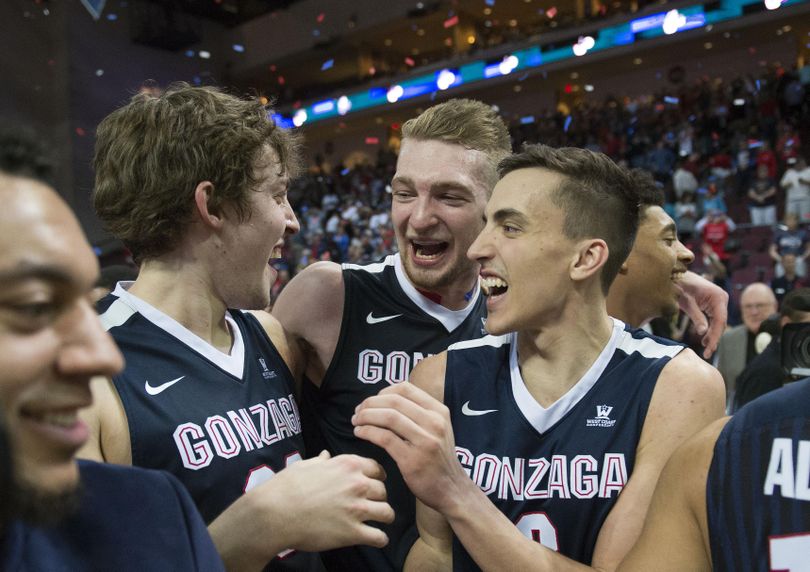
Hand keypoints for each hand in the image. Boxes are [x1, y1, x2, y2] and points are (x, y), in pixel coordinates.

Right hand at [249, 450, 393, 551]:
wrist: (275, 512)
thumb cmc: (287, 487)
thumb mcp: (305, 465)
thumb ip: (322, 461)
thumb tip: (326, 455)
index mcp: (348, 465)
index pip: (377, 469)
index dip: (377, 477)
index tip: (374, 484)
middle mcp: (357, 485)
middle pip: (383, 491)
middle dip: (379, 498)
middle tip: (372, 505)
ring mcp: (356, 509)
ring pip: (387, 513)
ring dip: (384, 518)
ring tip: (378, 523)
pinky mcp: (352, 533)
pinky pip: (379, 537)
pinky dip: (380, 539)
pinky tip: (376, 539)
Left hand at [353, 383, 469, 513]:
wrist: (452, 489)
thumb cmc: (438, 458)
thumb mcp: (437, 429)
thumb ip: (418, 413)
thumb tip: (386, 399)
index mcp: (438, 411)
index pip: (405, 388)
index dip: (382, 392)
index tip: (371, 402)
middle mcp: (434, 423)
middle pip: (394, 401)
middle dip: (370, 403)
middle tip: (357, 411)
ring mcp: (425, 441)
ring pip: (388, 417)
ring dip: (366, 416)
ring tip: (356, 421)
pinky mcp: (412, 459)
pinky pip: (384, 438)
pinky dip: (368, 432)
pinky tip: (360, 433)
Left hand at [677, 271, 727, 358]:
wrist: (676, 275)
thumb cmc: (680, 286)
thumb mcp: (687, 302)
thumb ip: (696, 317)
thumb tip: (703, 332)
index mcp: (718, 297)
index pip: (720, 320)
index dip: (715, 335)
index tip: (709, 348)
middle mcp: (722, 298)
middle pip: (721, 323)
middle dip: (714, 338)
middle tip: (708, 353)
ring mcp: (718, 301)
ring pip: (718, 323)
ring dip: (712, 335)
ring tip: (706, 348)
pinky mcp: (713, 304)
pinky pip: (714, 319)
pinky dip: (709, 329)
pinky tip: (705, 340)